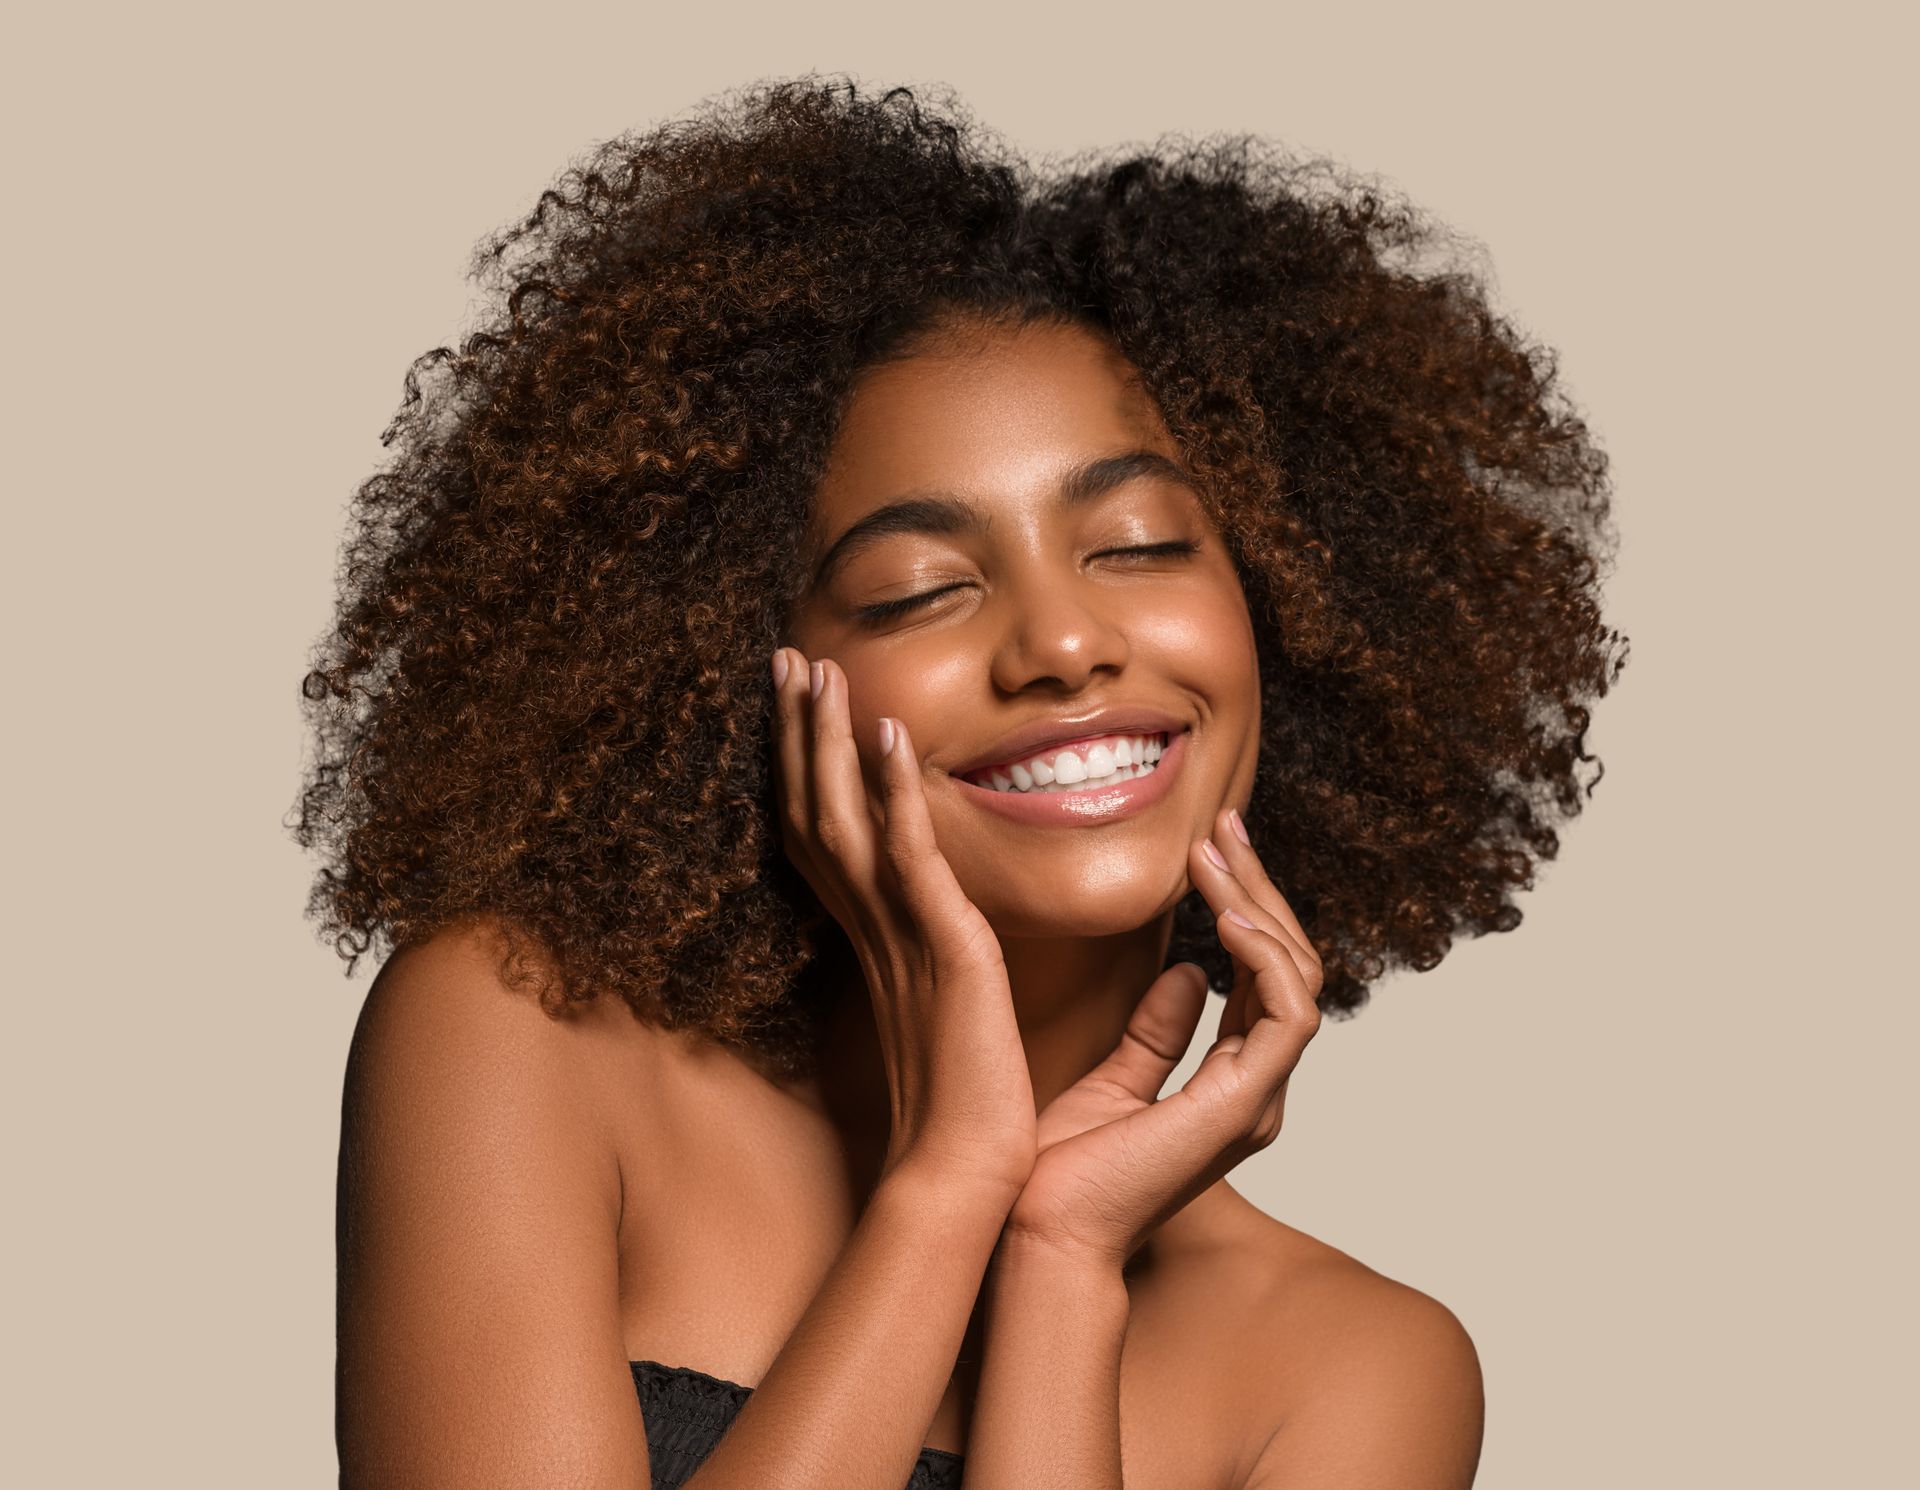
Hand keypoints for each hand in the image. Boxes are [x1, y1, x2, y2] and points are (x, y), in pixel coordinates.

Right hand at [770, 647, 1036, 1203]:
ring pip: (844, 820)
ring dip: (828, 740)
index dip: (807, 772)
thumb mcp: (954, 1017)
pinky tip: (887, 735)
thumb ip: (949, 965)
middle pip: (816, 813)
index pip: (827, 840)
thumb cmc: (963, 1115)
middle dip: (800, 734)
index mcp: (875, 945)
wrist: (961, 1178)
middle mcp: (872, 933)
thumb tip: (958, 940)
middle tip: (786, 659)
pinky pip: (908, 855)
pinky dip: (894, 792)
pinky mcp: (941, 947)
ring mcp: (899, 937)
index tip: (801, 708)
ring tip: (816, 668)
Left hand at [1001, 805, 1323, 1264]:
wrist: (1035, 1232)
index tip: (1207, 845)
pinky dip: (1266, 958)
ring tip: (1213, 855)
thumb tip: (1188, 971)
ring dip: (1259, 906)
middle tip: (1222, 825)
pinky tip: (1226, 916)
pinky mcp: (1243, 1106)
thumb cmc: (1060, 1171)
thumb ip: (1156, 1030)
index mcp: (1231, 1083)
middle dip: (1259, 888)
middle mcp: (1256, 1089)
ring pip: (1298, 980)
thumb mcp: (1111, 1077)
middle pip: (1290, 967)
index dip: (1245, 905)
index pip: (1262, 975)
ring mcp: (1257, 1100)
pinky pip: (1288, 1015)